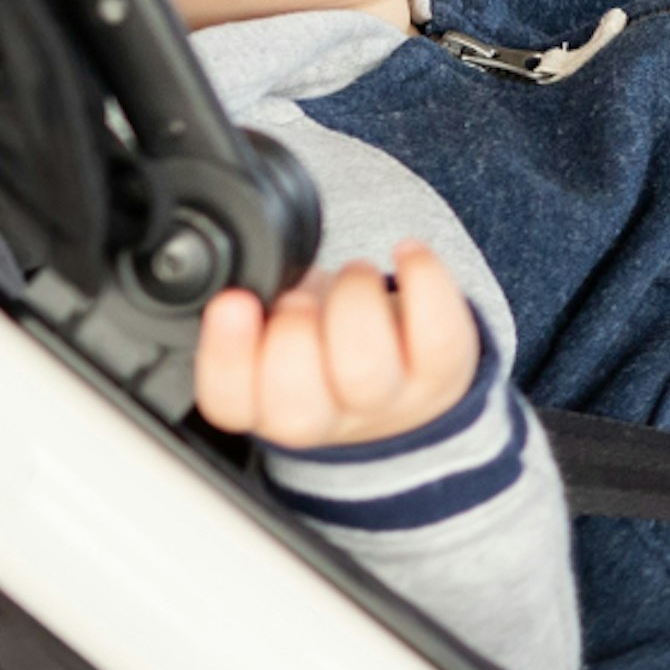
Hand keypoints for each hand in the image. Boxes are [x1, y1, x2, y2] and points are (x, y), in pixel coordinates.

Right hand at [194, 244, 481, 451]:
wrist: (405, 381)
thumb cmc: (327, 349)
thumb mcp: (276, 333)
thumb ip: (256, 313)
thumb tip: (247, 271)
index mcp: (266, 408)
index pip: (229, 404)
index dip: (226, 354)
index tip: (233, 300)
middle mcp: (328, 418)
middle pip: (298, 404)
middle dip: (291, 333)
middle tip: (299, 295)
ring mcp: (390, 400)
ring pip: (366, 370)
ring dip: (353, 302)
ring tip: (354, 274)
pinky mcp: (443, 371)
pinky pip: (440, 334)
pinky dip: (425, 279)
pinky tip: (407, 251)